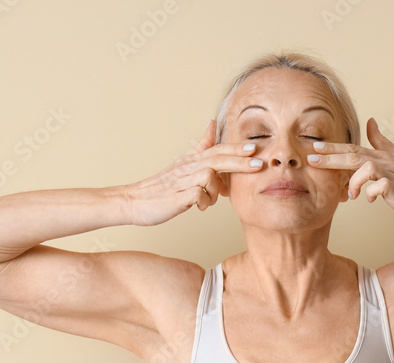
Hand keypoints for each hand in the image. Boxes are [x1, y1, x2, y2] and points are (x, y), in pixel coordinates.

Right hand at [123, 119, 261, 225]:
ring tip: (214, 199)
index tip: (255, 148)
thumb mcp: (184, 163)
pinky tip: (202, 206)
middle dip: (239, 161)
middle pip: (216, 160)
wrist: (134, 201)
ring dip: (217, 187)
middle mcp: (187, 168)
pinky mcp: (176, 197)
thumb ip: (201, 146)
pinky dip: (204, 200)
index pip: (217, 150)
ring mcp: (181, 182)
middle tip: (259, 164)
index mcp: (191, 161)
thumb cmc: (162, 186)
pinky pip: (197, 195)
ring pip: (208, 175)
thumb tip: (212, 124)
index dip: (236, 149)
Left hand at [307, 118, 393, 223]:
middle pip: (354, 155)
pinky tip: (370, 199)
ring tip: (351, 194)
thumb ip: (381, 141)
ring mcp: (392, 175)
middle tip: (311, 159)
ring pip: (365, 168)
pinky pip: (379, 187)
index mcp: (382, 156)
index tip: (313, 147)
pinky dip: (370, 193)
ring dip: (353, 180)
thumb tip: (370, 121)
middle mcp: (386, 162)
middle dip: (330, 157)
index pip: (353, 148)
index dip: (333, 147)